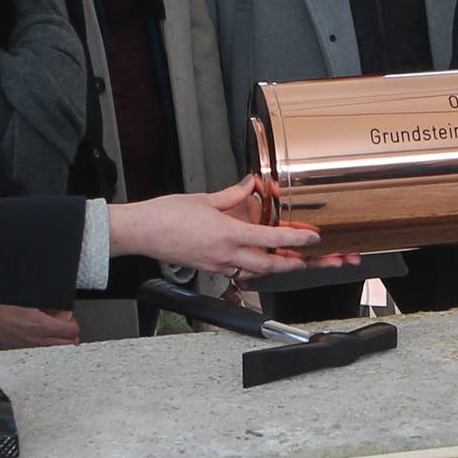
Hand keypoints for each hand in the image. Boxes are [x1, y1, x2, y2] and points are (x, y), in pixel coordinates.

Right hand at [0, 304, 80, 350]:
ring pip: (55, 350)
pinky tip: (38, 335)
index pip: (71, 331)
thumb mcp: (30, 297)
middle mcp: (36, 340)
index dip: (72, 322)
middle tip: (63, 324)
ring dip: (58, 340)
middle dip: (69, 333)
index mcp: (40, 325)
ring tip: (51, 329)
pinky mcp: (19, 350)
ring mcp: (28, 347)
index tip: (68, 317)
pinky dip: (44, 345)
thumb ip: (49, 303)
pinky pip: (40, 351)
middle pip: (67, 344)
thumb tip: (60, 308)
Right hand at [108, 177, 359, 279]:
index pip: (272, 239)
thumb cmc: (165, 216)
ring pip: (257, 272)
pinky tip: (262, 263)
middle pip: (271, 266)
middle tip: (316, 261)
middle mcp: (226, 254)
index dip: (296, 239)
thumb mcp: (204, 199)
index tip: (313, 238)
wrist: (141, 233)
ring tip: (297, 263)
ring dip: (278, 268)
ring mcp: (218, 265)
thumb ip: (233, 194)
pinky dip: (255, 268)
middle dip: (296, 265)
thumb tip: (252, 185)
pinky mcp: (210, 268)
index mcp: (228, 234)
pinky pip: (239, 271)